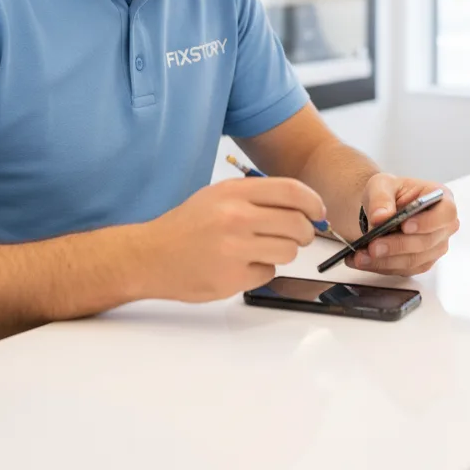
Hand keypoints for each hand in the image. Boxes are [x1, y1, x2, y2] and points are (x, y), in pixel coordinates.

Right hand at [146, 177, 324, 302]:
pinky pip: (268, 273)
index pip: (292, 191)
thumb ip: (257, 197)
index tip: (318, 211)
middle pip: (298, 224)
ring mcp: (235, 249)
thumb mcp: (218, 196)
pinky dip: (261, 270)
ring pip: (288, 251)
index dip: (313, 202)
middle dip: (305, 232)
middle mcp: (236, 217)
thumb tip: (302, 204)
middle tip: (298, 235)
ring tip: (260, 249)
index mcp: (234, 192)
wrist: (150, 255)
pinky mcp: (233, 278)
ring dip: (282, 252)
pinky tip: (240, 265)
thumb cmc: (187, 225)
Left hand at [346, 174, 458, 276]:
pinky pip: (404, 270)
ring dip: (386, 260)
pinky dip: (382, 266)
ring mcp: (434, 247)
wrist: (382, 208)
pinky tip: (364, 260)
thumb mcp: (382, 184)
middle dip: (397, 246)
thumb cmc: (390, 192)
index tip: (405, 226)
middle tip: (373, 246)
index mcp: (441, 199)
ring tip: (361, 256)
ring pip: (414, 260)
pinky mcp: (421, 262)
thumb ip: (381, 198)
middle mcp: (443, 226)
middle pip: (427, 241)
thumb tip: (380, 217)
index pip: (446, 213)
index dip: (428, 222)